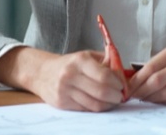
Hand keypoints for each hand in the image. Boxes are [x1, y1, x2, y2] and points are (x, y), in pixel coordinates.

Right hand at [0, 47, 124, 111]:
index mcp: (79, 61)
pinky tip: (100, 103)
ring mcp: (65, 90)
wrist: (41, 72)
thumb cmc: (68, 64)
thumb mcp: (86, 56)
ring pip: (95, 104)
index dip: (118, 83)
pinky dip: (97, 108)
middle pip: (101, 92)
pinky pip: (86, 109)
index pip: (104, 76)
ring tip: (112, 100)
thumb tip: (124, 73)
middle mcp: (71, 75)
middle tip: (121, 96)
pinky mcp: (62, 103)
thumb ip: (106, 61)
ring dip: (108, 105)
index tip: (122, 85)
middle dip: (116, 96)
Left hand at [126, 42, 165, 104]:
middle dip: (142, 91)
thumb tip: (134, 80)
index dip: (137, 80)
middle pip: (157, 81)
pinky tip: (159, 101)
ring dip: (152, 98)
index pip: (151, 67)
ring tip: (145, 98)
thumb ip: (156, 64)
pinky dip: (164, 103)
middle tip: (133, 95)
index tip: (127, 87)